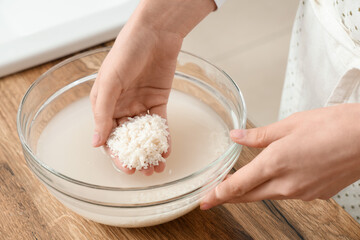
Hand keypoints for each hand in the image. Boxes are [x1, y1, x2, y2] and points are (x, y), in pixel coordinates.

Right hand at [90, 0, 214, 174]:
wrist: (155, 35)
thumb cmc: (126, 53)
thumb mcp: (109, 83)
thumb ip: (103, 113)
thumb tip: (96, 142)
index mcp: (105, 104)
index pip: (109, 135)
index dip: (117, 154)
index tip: (126, 168)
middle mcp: (122, 107)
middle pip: (128, 138)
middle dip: (136, 156)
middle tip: (146, 171)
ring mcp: (141, 105)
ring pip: (145, 134)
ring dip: (152, 150)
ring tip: (158, 166)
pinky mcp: (158, 101)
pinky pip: (160, 124)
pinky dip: (164, 138)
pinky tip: (167, 151)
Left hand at [201, 103, 359, 208]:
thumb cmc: (333, 126)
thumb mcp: (290, 124)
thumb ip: (259, 135)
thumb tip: (236, 137)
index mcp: (276, 163)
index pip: (238, 185)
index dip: (218, 194)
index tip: (204, 201)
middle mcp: (287, 184)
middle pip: (249, 195)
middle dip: (229, 197)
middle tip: (213, 197)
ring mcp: (303, 193)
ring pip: (268, 194)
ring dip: (252, 190)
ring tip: (242, 183)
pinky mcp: (316, 195)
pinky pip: (288, 193)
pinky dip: (277, 186)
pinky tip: (278, 176)